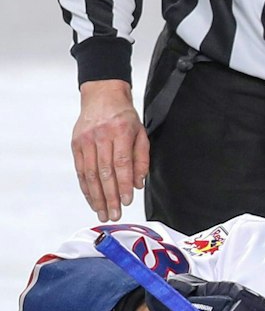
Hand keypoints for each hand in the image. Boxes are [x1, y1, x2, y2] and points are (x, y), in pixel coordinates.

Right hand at [72, 80, 148, 221]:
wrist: (101, 96)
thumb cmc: (124, 117)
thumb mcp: (141, 133)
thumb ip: (141, 159)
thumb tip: (138, 184)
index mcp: (120, 133)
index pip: (121, 163)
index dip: (124, 184)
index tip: (127, 201)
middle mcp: (100, 136)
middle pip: (104, 172)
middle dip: (110, 196)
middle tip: (115, 214)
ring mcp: (85, 140)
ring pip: (90, 173)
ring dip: (96, 196)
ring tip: (102, 213)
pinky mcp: (76, 144)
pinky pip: (81, 169)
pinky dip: (86, 187)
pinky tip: (92, 200)